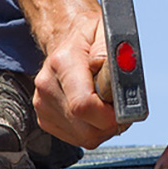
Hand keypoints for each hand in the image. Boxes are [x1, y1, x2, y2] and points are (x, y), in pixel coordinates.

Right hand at [32, 13, 121, 148]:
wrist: (64, 35)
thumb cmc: (89, 36)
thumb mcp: (107, 30)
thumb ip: (111, 53)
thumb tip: (113, 76)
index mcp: (63, 63)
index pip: (84, 105)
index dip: (110, 115)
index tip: (124, 108)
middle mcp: (47, 86)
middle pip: (87, 129)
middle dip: (111, 123)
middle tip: (119, 104)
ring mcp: (43, 104)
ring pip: (85, 137)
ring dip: (103, 127)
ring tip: (107, 104)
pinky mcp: (45, 118)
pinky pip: (78, 138)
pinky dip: (92, 129)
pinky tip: (95, 110)